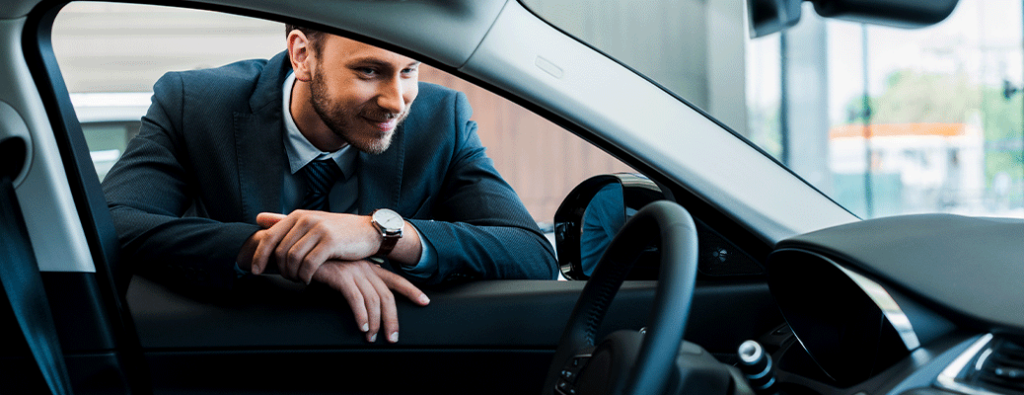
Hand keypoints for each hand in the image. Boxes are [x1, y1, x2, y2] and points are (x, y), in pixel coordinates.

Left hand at [250, 210, 379, 282]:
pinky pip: (309, 264)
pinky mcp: (330, 242)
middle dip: (280, 270)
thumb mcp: (310, 221)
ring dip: (292, 274)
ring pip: (292, 259)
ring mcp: (318, 230)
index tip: (255, 271)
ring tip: (299, 279)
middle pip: (280, 251)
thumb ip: (284, 221)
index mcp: (297, 216)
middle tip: (289, 278)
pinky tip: (308, 280)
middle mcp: (306, 220)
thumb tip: (258, 218)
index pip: (269, 237)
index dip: (259, 256)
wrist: (369, 231)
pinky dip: (305, 276)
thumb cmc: (338, 230)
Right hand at [313, 259, 429, 342]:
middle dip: (393, 319)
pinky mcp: (340, 276)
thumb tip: (367, 306)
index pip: (396, 280)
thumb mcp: (346, 274)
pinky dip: (361, 315)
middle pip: (387, 296)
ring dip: (375, 322)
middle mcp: (366, 269)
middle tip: (393, 337)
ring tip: (372, 337)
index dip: (411, 290)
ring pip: (374, 300)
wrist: (303, 252)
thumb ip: (358, 286)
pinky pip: (356, 299)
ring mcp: (354, 271)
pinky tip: (361, 327)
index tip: (424, 301)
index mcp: (370, 268)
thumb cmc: (323, 265)